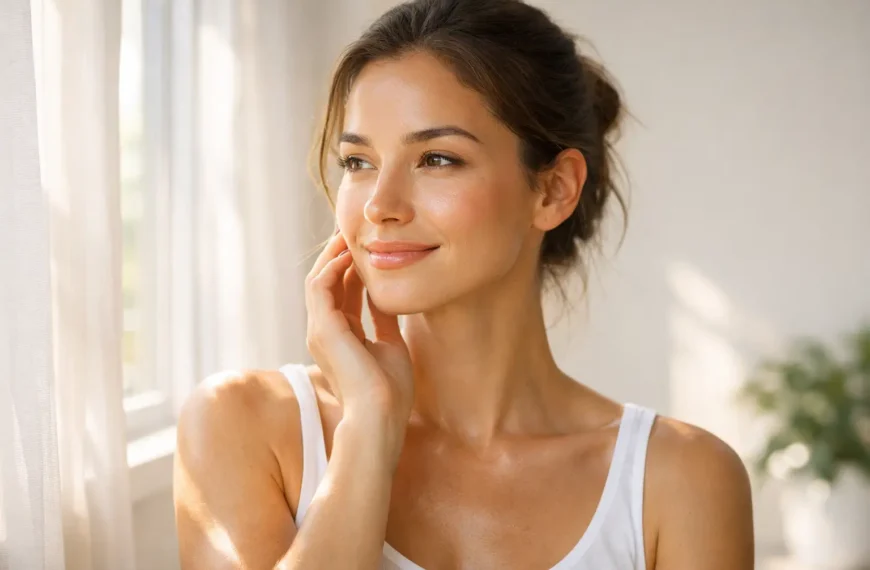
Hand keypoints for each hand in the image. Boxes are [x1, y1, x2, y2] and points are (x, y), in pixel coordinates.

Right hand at [305, 231, 413, 438]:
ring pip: (319, 279)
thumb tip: (389, 297)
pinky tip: (351, 252)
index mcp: (341, 336)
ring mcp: (319, 329)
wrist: (381, 415)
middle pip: (328, 281)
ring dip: (333, 254)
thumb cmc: (389, 391)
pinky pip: (320, 285)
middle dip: (340, 254)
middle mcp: (325, 331)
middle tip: (356, 229)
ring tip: (350, 232)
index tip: (369, 246)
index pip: (342, 292)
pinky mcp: (322, 328)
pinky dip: (333, 265)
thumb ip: (384, 320)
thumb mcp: (391, 344)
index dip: (353, 267)